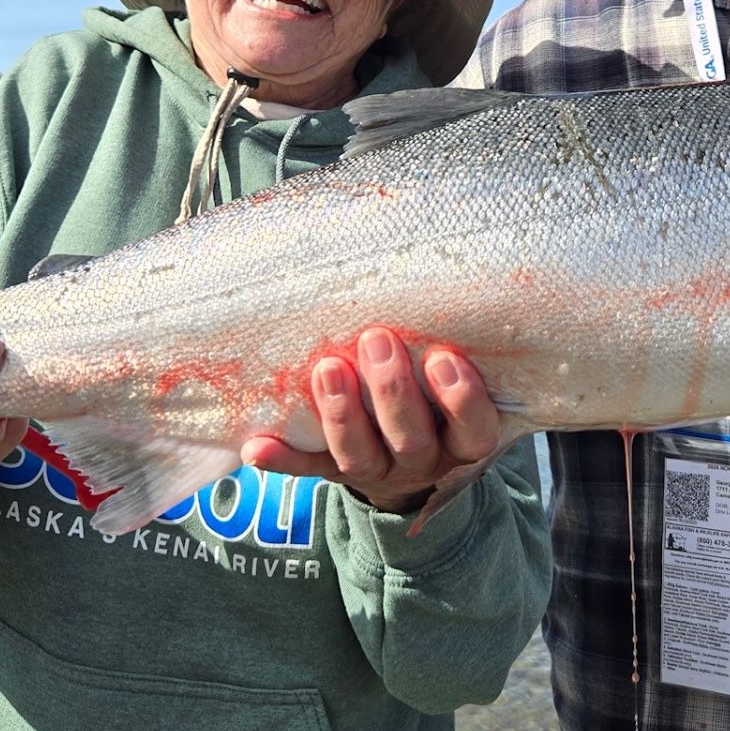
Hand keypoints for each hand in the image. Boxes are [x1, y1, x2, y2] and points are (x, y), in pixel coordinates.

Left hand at [240, 327, 500, 513]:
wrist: (407, 460)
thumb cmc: (437, 392)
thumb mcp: (456, 377)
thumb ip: (452, 343)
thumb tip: (452, 258)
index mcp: (461, 439)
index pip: (473, 431)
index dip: (461, 400)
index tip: (443, 358)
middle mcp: (422, 460)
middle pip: (410, 439)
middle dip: (392, 391)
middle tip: (376, 339)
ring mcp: (377, 470)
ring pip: (359, 457)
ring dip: (341, 414)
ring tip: (327, 368)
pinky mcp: (334, 473)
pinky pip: (308, 470)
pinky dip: (282, 459)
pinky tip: (255, 448)